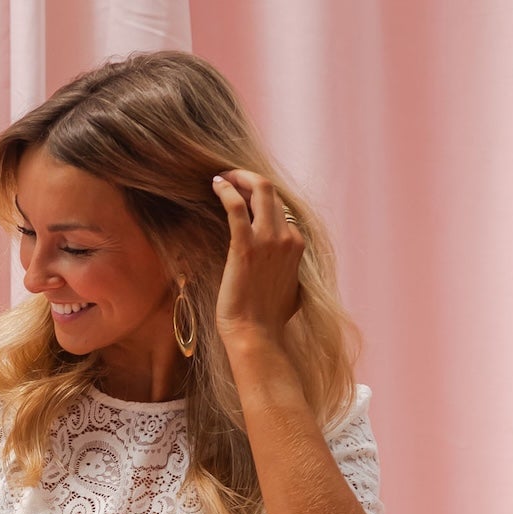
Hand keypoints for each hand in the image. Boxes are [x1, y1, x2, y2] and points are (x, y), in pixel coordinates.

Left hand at [209, 169, 305, 350]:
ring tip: (222, 178)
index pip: (280, 207)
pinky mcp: (246, 246)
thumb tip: (288, 274)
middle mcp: (286, 237)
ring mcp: (268, 240)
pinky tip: (216, 185)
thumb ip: (290, 273)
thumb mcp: (291, 292)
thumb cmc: (268, 321)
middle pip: (271, 191)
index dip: (259, 198)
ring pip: (260, 188)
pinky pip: (236, 205)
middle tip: (231, 178)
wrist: (256, 335)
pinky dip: (226, 189)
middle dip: (249, 178)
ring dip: (239, 177)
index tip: (243, 197)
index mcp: (296, 245)